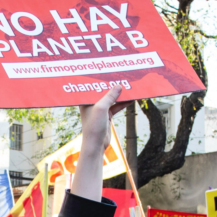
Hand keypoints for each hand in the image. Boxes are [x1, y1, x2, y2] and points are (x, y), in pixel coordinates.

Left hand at [74, 87, 128, 201]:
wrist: (96, 145)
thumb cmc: (93, 127)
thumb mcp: (101, 108)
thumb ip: (109, 96)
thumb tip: (119, 86)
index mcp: (85, 100)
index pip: (93, 86)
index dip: (101, 78)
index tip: (110, 71)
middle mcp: (91, 103)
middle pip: (103, 90)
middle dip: (112, 85)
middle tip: (122, 76)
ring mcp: (99, 109)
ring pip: (111, 98)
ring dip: (120, 94)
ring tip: (129, 86)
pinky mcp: (106, 116)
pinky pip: (116, 106)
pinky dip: (123, 103)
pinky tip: (131, 98)